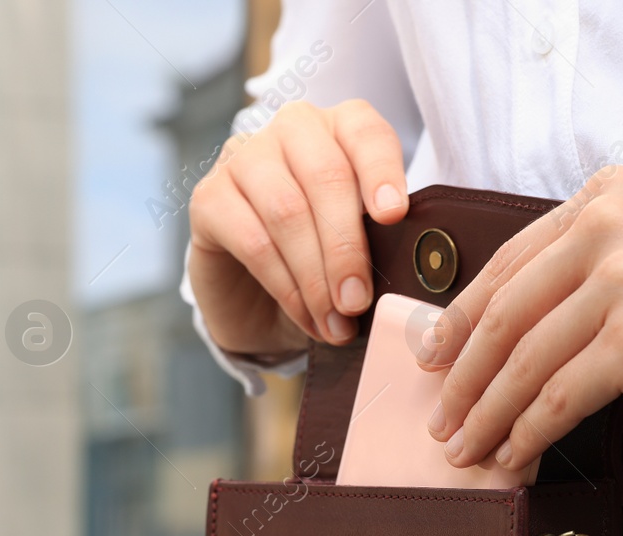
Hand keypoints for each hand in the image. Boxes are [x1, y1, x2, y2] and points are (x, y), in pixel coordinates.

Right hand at [188, 100, 407, 357]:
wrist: (259, 297)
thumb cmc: (323, 261)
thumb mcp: (363, 245)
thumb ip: (385, 239)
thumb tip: (414, 266)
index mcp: (340, 127)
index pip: (365, 131)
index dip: (381, 172)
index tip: (394, 216)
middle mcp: (291, 130)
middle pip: (326, 176)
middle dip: (346, 247)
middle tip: (358, 302)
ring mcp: (243, 158)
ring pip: (287, 211)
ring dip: (315, 276)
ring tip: (335, 321)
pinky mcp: (207, 198)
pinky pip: (252, 241)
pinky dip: (285, 286)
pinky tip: (305, 316)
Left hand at [420, 166, 622, 469]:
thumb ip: (590, 270)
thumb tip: (503, 330)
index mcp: (607, 197)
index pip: (507, 265)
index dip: (458, 321)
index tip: (431, 360)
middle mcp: (608, 224)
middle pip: (504, 314)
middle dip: (460, 377)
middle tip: (439, 420)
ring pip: (522, 361)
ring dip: (484, 415)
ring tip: (464, 451)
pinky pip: (557, 397)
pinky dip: (525, 434)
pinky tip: (513, 458)